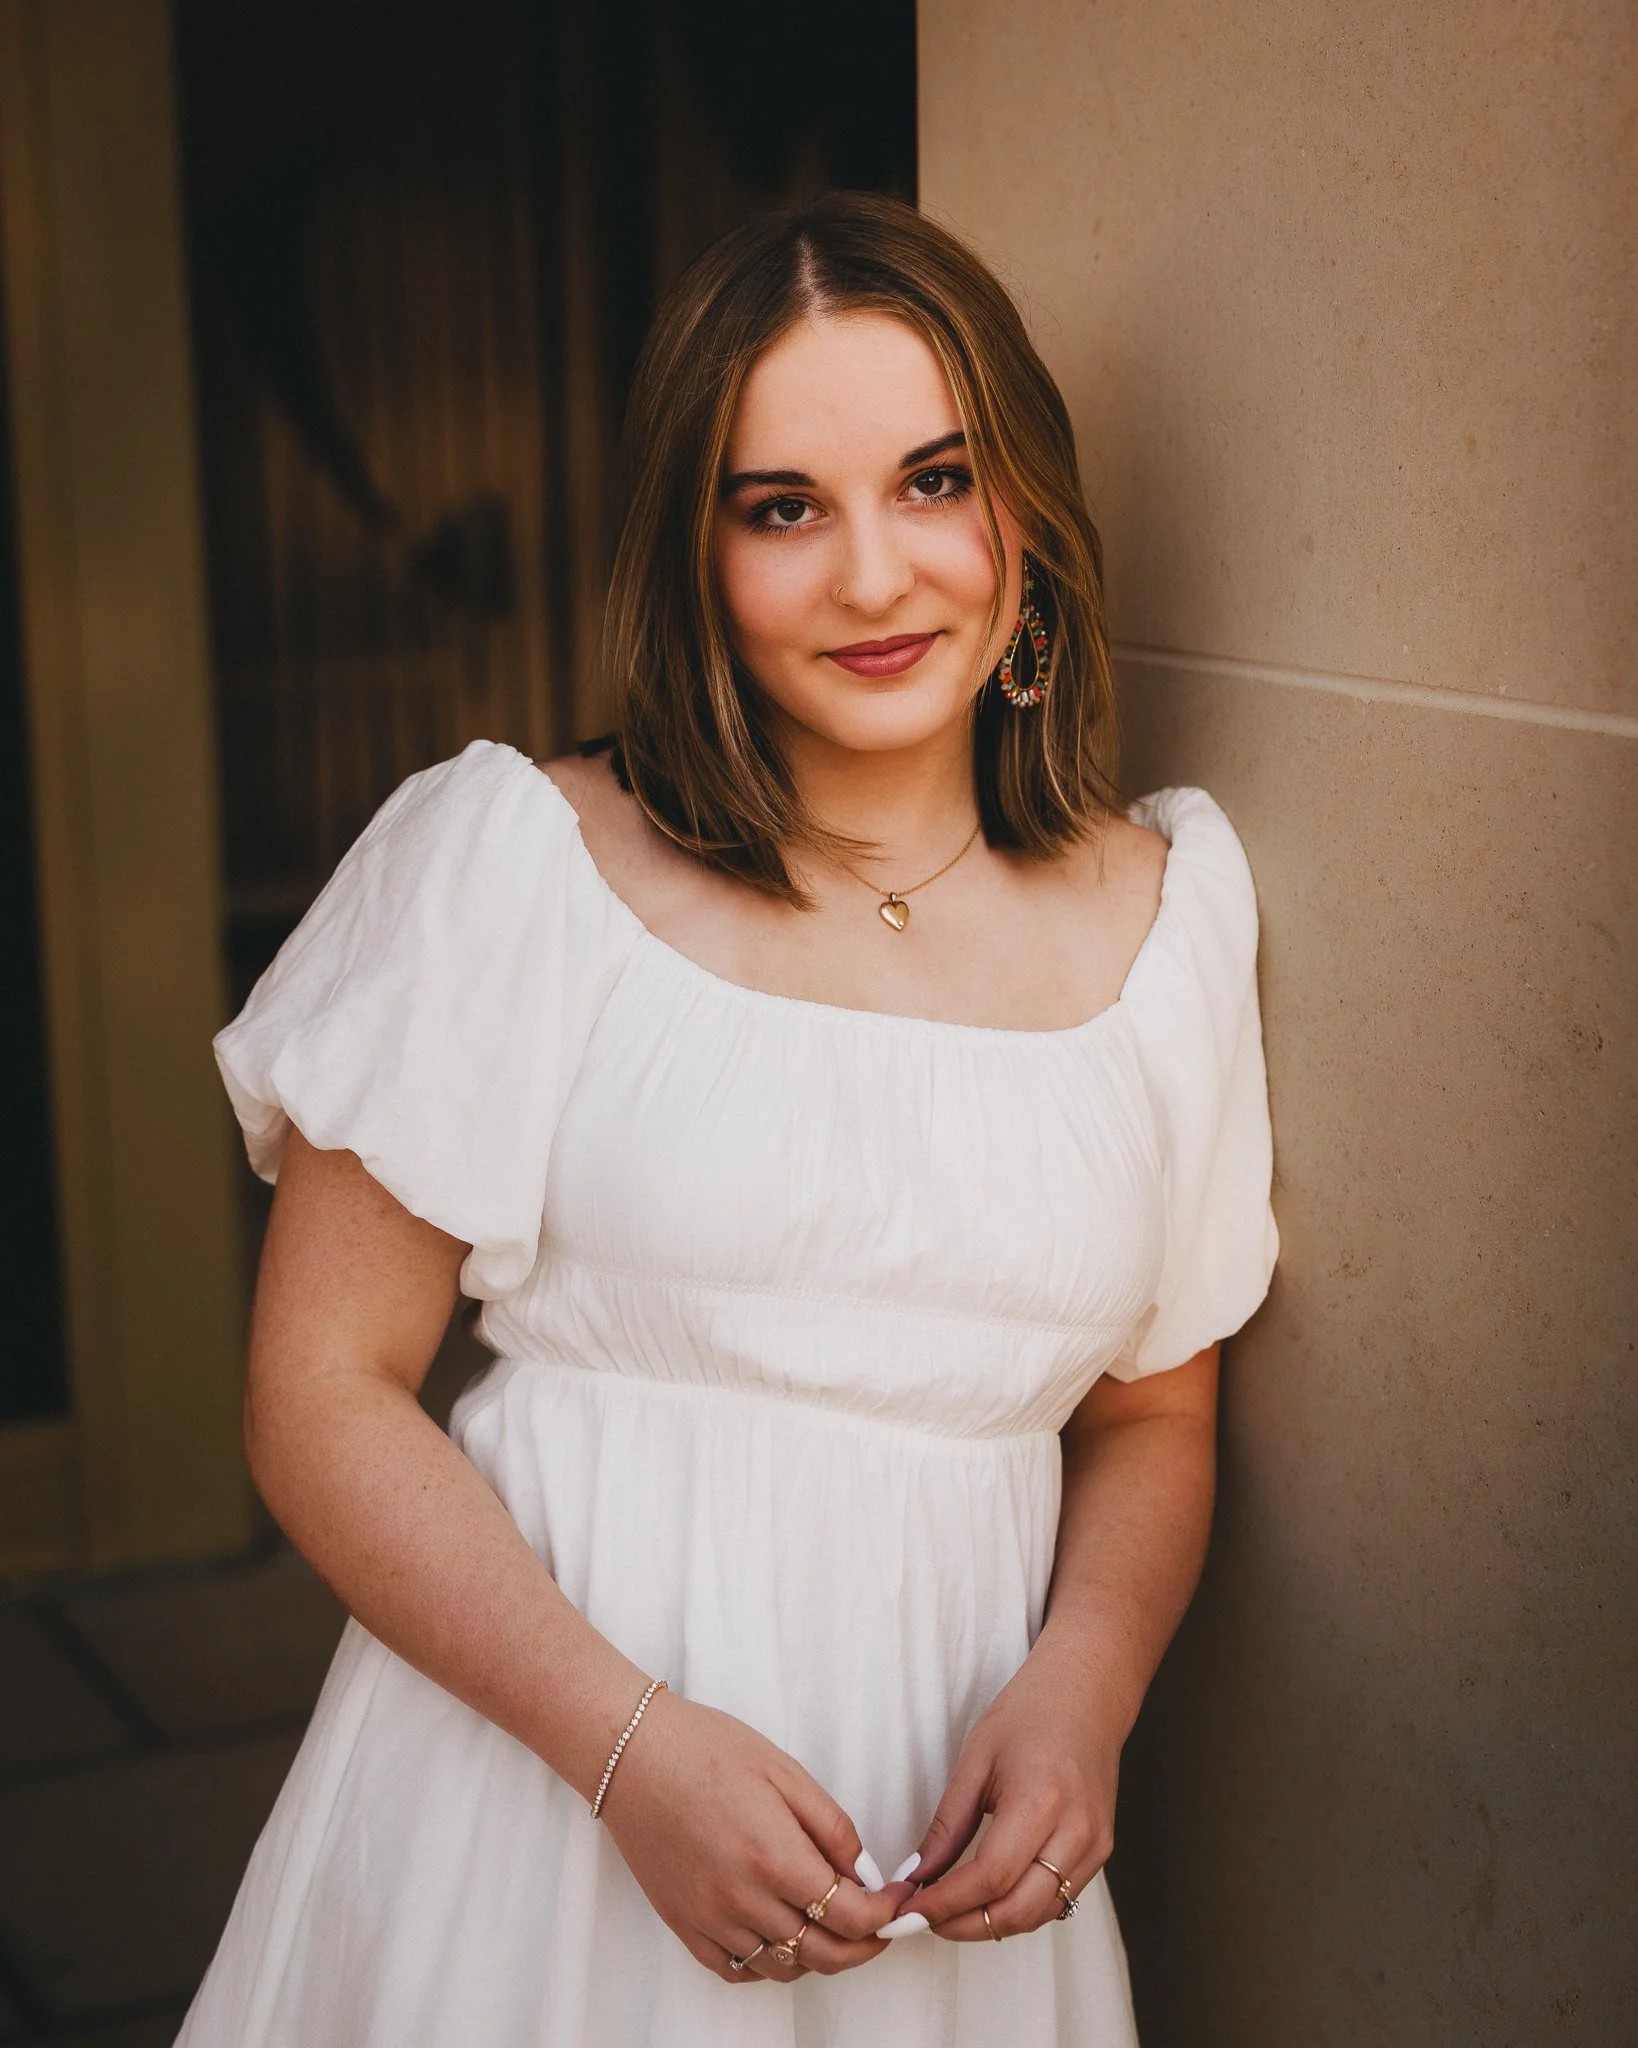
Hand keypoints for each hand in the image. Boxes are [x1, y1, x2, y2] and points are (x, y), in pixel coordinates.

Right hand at [598, 1690, 913, 1980]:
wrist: (633, 1754)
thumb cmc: (708, 1749)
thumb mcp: (784, 1771)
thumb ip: (831, 1826)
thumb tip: (863, 1873)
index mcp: (775, 1856)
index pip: (851, 1916)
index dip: (885, 1915)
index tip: (898, 1902)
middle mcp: (744, 1899)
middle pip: (824, 1953)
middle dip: (864, 1945)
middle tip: (879, 1925)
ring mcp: (710, 1918)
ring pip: (783, 1968)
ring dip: (818, 1954)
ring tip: (830, 1924)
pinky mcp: (683, 1924)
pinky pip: (736, 1969)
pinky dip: (767, 1964)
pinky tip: (780, 1935)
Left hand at [901, 1645, 1120, 1940]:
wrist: (1087, 1692)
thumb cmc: (1030, 1712)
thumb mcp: (976, 1759)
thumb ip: (948, 1825)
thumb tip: (917, 1876)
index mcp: (1041, 1800)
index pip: (989, 1877)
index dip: (945, 1903)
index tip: (909, 1910)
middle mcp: (1076, 1831)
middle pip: (1016, 1911)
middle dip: (963, 1925)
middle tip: (922, 1920)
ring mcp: (1095, 1845)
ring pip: (1038, 1914)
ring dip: (990, 1924)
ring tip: (947, 1912)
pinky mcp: (1101, 1851)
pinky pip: (1057, 1900)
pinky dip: (1019, 1909)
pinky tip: (987, 1898)